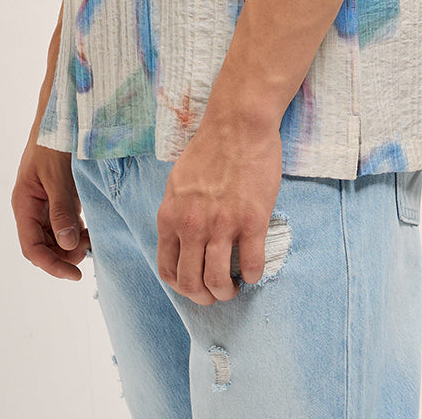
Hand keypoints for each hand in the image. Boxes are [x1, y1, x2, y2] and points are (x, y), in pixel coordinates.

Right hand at [11, 137, 90, 280]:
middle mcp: (32, 208)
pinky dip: (77, 231)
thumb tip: (67, 246)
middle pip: (43, 247)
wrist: (61, 115)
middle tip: (88, 249)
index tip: (74, 274)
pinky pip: (65, 224)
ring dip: (71, 245)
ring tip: (91, 238)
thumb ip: (61, 210)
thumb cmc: (53, 142)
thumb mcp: (57, 176)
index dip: (51, 265)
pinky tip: (91, 229)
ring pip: (55, 238)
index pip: (32, 248)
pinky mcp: (59, 198)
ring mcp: (46, 204)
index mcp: (24, 204)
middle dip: (64, 255)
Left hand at [156, 117, 282, 303]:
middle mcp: (192, 226)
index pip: (167, 270)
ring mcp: (222, 225)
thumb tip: (180, 240)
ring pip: (218, 282)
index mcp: (171, 216)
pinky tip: (254, 269)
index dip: (182, 287)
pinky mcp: (251, 221)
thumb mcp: (178, 182)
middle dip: (204, 297)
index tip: (195, 285)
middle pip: (191, 283)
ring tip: (235, 285)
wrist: (238, 124)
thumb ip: (176, 213)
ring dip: (227, 292)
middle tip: (217, 292)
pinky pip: (252, 266)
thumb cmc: (210, 149)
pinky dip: (254, 276)